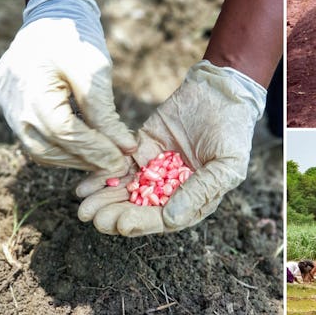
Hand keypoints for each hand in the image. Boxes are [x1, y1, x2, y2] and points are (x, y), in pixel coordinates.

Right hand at [0, 0, 135, 171]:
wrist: (51, 15)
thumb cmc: (76, 37)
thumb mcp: (96, 69)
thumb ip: (105, 111)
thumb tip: (124, 147)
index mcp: (32, 87)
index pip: (64, 132)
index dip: (94, 150)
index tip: (121, 158)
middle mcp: (12, 101)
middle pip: (48, 147)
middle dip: (85, 159)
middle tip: (115, 164)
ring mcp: (6, 104)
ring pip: (38, 149)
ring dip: (72, 157)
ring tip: (102, 156)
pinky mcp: (8, 105)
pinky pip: (32, 137)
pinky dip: (59, 146)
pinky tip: (83, 145)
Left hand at [75, 60, 266, 235]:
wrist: (222, 91)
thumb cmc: (233, 131)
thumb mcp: (227, 164)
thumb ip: (201, 190)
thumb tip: (171, 218)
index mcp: (195, 198)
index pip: (165, 218)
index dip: (142, 222)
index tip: (121, 224)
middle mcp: (172, 188)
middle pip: (140, 208)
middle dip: (116, 214)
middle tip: (93, 219)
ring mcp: (155, 168)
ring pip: (126, 189)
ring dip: (105, 199)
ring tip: (83, 206)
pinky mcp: (142, 147)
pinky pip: (119, 164)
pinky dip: (103, 175)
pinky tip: (85, 185)